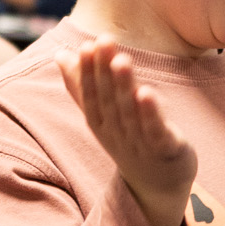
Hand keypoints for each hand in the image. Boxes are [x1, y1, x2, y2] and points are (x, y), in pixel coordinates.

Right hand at [59, 36, 196, 225]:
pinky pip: (155, 131)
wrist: (157, 185)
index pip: (91, 96)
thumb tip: (60, 55)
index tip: (85, 45)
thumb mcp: (102, 116)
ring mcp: (140, 144)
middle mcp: (116, 134)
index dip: (87, 72)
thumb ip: (82, 87)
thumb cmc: (129, 140)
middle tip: (103, 40)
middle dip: (105, 71)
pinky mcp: (165, 149)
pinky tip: (147, 93)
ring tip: (122, 60)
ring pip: (129, 113)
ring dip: (124, 86)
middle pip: (108, 101)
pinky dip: (150, 114)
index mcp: (100, 123)